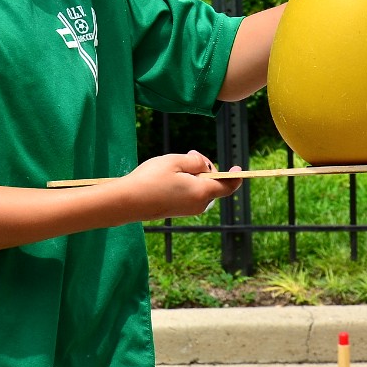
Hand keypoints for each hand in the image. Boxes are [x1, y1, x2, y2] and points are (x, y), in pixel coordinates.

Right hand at [126, 150, 241, 219]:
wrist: (128, 202)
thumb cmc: (151, 179)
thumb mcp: (176, 161)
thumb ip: (196, 161)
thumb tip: (205, 166)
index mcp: (202, 192)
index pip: (227, 186)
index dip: (235, 177)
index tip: (239, 168)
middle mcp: (198, 205)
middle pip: (212, 185)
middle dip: (206, 169)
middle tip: (190, 154)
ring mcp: (187, 210)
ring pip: (200, 189)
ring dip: (195, 176)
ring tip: (176, 164)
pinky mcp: (177, 211)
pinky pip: (190, 195)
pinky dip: (187, 184)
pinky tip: (170, 176)